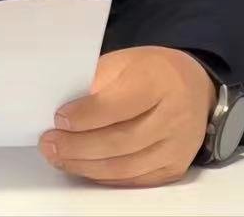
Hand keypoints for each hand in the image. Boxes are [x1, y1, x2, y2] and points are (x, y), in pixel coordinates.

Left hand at [39, 46, 213, 186]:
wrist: (194, 87)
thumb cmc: (152, 71)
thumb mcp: (123, 62)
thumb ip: (96, 82)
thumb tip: (63, 110)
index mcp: (159, 81)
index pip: (119, 104)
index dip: (86, 115)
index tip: (58, 119)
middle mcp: (174, 116)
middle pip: (121, 140)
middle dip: (79, 146)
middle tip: (50, 144)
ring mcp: (177, 146)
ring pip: (126, 166)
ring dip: (87, 165)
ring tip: (59, 158)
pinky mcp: (175, 168)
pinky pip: (135, 180)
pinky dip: (105, 177)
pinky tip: (84, 168)